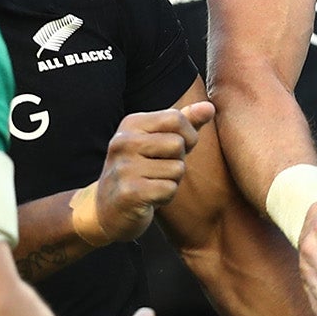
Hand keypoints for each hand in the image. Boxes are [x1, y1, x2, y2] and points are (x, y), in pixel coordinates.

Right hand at [94, 101, 215, 241]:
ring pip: (177, 169)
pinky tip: (148, 197)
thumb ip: (185, 123)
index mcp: (131, 124)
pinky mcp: (129, 192)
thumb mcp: (161, 141)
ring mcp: (124, 167)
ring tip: (151, 183)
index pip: (176, 118)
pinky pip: (169, 189)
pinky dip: (165, 197)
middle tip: (157, 171)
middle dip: (177, 161)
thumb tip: (209, 107)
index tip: (173, 150)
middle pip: (178, 144)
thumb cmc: (142, 170)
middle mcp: (124, 142)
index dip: (188, 136)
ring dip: (171, 181)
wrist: (106, 209)